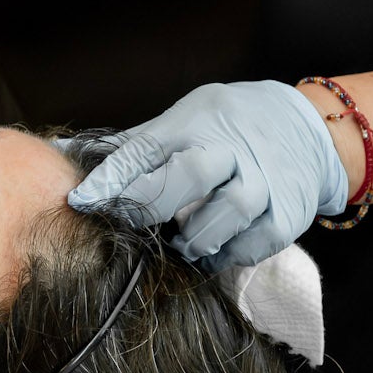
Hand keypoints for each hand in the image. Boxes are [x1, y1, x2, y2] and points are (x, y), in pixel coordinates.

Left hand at [67, 80, 349, 269]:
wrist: (304, 126)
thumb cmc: (226, 126)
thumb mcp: (182, 119)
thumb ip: (131, 145)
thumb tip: (68, 154)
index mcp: (196, 122)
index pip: (147, 147)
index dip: (111, 177)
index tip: (81, 201)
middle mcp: (232, 147)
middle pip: (189, 176)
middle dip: (153, 207)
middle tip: (136, 224)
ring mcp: (265, 179)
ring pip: (226, 212)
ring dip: (195, 237)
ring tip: (180, 242)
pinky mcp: (289, 211)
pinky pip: (254, 243)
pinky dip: (229, 253)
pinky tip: (215, 249)